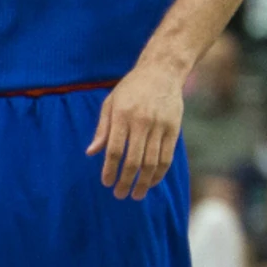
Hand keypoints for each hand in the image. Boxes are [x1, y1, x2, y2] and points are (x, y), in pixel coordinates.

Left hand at [86, 63, 184, 199]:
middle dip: (126, 181)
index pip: (115, 150)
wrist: (163, 71)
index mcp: (122, 115)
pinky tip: (152, 181)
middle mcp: (142, 121)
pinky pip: (167, 156)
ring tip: (137, 194)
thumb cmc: (132, 88)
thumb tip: (91, 153)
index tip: (107, 183)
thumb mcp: (111, 103)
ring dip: (144, 181)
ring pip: (152, 162)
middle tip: (120, 194)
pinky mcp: (174, 128)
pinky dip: (160, 172)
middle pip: (134, 160)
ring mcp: (160, 125)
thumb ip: (102, 129)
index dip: (110, 170)